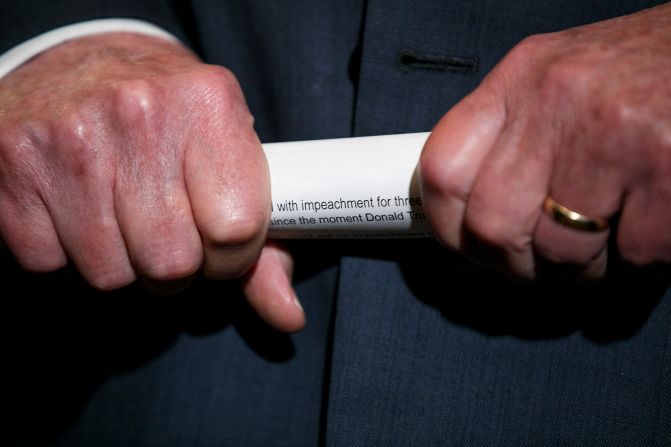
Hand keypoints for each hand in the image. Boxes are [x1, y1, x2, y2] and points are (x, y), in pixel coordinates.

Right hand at [0, 33, 303, 331]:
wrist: (86, 63)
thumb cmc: (172, 118)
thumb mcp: (231, 157)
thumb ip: (266, 244)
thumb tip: (288, 317)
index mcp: (209, 105)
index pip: (237, 229)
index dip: (233, 256)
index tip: (220, 244)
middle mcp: (139, 113)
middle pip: (172, 262)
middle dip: (177, 265)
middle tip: (169, 228)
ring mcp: (69, 137)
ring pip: (111, 274)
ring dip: (124, 262)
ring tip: (124, 216)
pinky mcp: (13, 163)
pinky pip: (50, 262)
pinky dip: (67, 251)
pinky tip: (78, 207)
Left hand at [420, 4, 670, 279]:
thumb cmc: (644, 78)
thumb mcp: (560, 89)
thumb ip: (511, 150)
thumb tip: (466, 233)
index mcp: (519, 79)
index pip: (441, 169)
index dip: (446, 228)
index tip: (467, 251)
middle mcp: (557, 97)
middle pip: (491, 226)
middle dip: (519, 266)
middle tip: (546, 263)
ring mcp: (612, 130)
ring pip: (560, 253)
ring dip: (585, 266)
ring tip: (610, 234)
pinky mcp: (667, 164)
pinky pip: (631, 257)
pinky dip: (643, 258)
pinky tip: (655, 219)